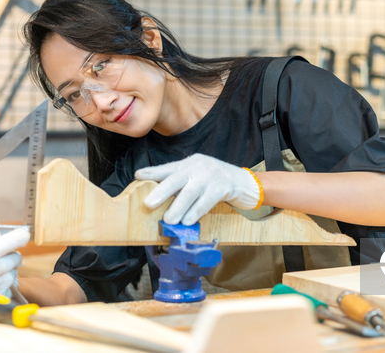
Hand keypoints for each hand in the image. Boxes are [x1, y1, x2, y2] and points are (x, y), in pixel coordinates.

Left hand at [135, 154, 260, 225]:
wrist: (247, 183)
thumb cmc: (217, 183)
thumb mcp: (198, 178)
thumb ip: (182, 185)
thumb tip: (159, 199)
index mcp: (190, 163)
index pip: (169, 167)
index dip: (153, 172)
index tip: (138, 176)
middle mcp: (199, 166)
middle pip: (177, 177)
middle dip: (162, 191)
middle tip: (149, 204)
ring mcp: (213, 175)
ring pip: (191, 192)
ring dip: (178, 207)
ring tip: (169, 220)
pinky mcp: (225, 186)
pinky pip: (207, 200)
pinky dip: (196, 211)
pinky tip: (188, 220)